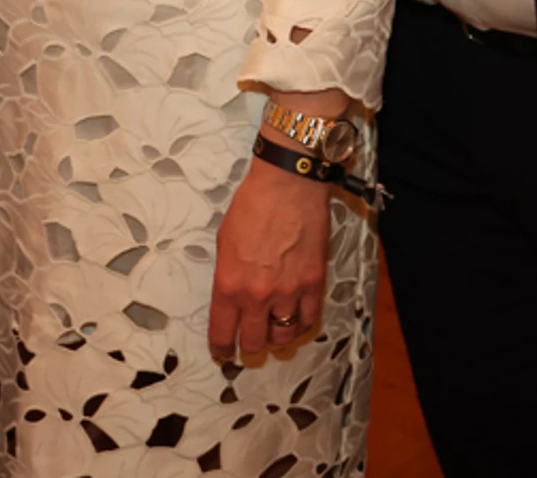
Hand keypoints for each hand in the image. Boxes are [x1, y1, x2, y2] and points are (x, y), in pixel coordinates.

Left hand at [208, 151, 330, 364]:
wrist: (288, 185)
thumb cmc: (253, 205)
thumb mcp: (224, 242)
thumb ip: (229, 276)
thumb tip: (233, 298)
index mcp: (229, 284)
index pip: (223, 334)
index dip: (222, 348)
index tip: (224, 352)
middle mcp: (258, 295)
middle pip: (255, 342)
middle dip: (249, 347)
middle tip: (250, 344)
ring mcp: (289, 292)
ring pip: (283, 336)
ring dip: (277, 338)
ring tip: (275, 332)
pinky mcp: (314, 283)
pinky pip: (310, 320)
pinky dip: (302, 326)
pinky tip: (297, 321)